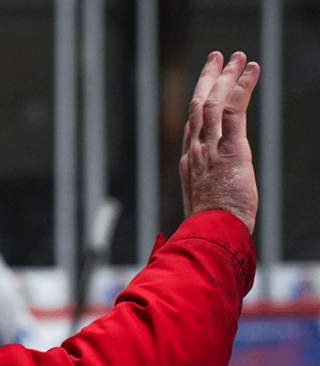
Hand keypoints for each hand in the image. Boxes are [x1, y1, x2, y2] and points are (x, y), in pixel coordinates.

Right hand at [180, 51, 260, 232]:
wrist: (210, 232)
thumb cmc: (210, 227)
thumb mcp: (204, 206)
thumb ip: (208, 192)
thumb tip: (214, 202)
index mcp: (188, 164)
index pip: (192, 127)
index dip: (199, 104)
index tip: (205, 89)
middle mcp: (195, 151)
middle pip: (197, 107)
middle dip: (207, 80)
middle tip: (216, 59)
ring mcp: (209, 148)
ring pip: (214, 103)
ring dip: (225, 76)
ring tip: (237, 57)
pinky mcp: (230, 149)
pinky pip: (234, 110)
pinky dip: (242, 87)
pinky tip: (251, 70)